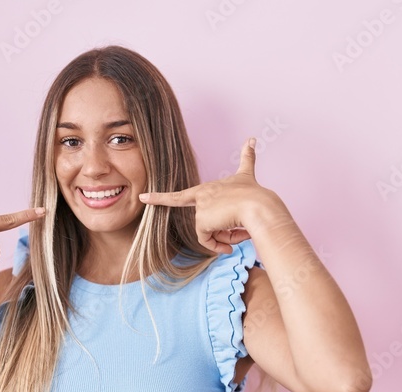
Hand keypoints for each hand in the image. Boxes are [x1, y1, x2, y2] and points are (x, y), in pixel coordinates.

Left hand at [138, 137, 288, 253]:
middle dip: (223, 232)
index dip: (160, 198)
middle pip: (205, 224)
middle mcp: (201, 197)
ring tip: (241, 229)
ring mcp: (200, 208)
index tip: (143, 197)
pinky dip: (220, 244)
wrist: (259, 205)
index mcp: (207, 188)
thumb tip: (252, 137)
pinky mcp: (201, 220)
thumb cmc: (255, 194)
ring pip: (208, 233)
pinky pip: (207, 240)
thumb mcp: (247, 175)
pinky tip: (236, 235)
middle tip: (239, 229)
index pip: (179, 196)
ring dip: (226, 237)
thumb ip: (247, 157)